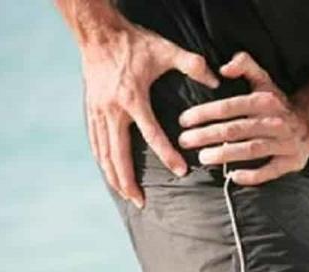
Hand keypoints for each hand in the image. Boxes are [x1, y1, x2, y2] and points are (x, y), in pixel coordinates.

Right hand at [81, 21, 218, 207]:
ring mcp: (99, 111)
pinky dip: (102, 160)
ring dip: (114, 177)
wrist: (99, 32)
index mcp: (133, 99)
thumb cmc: (135, 42)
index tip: (181, 172)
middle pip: (119, 155)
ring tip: (127, 196)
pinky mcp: (91, 109)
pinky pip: (95, 141)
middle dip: (130, 181)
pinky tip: (110, 173)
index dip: (168, 154)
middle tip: (142, 202)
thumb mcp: (167, 50)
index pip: (152, 134)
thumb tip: (217, 80)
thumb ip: (193, 65)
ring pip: (103, 152)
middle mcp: (113, 110)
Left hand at [177, 52, 308, 185]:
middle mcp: (276, 122)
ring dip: (225, 154)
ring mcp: (285, 143)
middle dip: (207, 135)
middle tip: (185, 141)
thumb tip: (223, 68)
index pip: (230, 106)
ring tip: (203, 157)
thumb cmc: (276, 105)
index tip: (184, 120)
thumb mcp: (264, 80)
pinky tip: (233, 176)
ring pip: (251, 149)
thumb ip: (244, 64)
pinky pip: (270, 171)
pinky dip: (252, 175)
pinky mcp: (291, 162)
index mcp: (266, 101)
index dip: (205, 113)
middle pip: (236, 130)